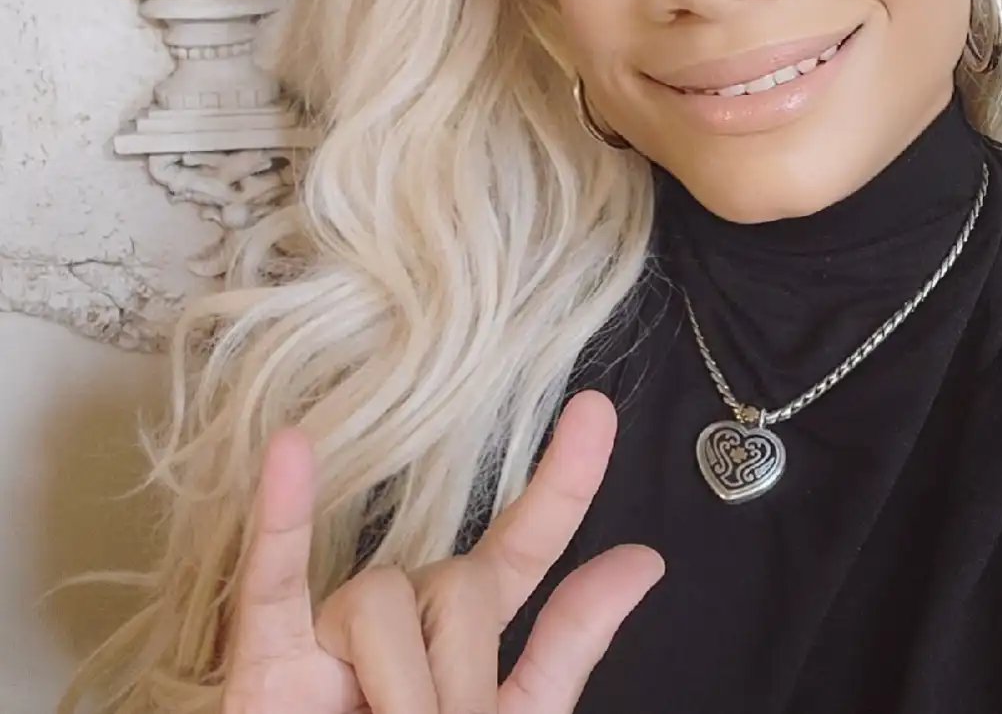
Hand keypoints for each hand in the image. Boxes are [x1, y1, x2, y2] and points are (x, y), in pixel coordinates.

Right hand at [222, 390, 664, 712]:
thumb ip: (568, 644)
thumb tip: (642, 559)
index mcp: (468, 636)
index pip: (523, 544)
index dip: (562, 482)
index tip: (595, 411)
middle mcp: (404, 618)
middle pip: (457, 583)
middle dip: (460, 676)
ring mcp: (332, 633)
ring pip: (381, 598)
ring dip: (396, 685)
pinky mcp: (264, 658)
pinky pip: (273, 578)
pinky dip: (282, 517)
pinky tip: (291, 452)